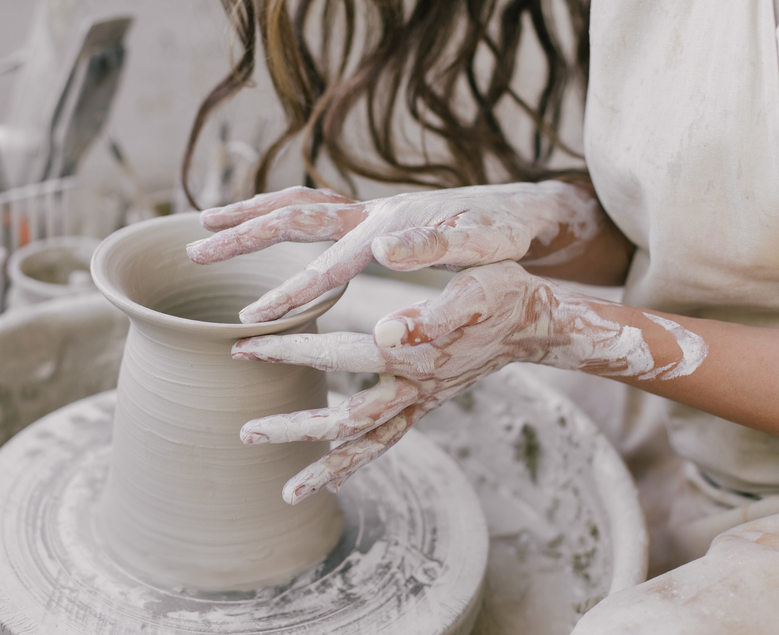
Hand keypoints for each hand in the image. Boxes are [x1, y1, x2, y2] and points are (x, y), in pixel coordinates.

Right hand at [186, 181, 600, 322]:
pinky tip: (263, 234)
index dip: (288, 293)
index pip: (327, 265)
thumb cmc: (502, 233)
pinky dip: (279, 217)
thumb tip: (386, 247)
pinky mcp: (370, 221)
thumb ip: (439, 247)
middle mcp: (369, 214)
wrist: (517, 210)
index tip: (250, 319)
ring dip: (251, 215)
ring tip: (205, 225)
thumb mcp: (484, 245)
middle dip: (242, 233)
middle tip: (193, 247)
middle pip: (293, 215)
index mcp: (390, 227)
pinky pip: (313, 213)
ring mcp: (367, 213)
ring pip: (296, 206)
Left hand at [231, 260, 688, 503]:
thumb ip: (431, 310)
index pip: (340, 354)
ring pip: (366, 444)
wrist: (533, 322)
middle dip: (295, 427)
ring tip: (287, 490)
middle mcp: (412, 388)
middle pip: (346, 422)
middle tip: (245, 431)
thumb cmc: (501, 292)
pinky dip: (357, 464)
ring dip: (325, 466)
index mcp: (413, 354)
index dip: (291, 351)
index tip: (245, 346)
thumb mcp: (474, 287)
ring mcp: (419, 402)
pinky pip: (387, 441)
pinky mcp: (424, 404)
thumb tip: (384, 330)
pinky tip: (330, 478)